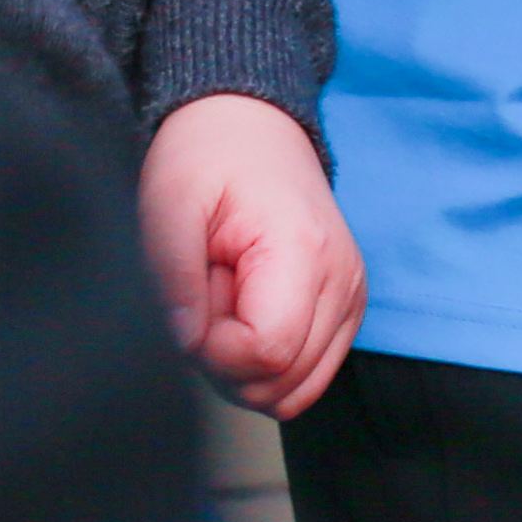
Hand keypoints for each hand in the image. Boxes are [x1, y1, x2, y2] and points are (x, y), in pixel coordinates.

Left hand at [140, 92, 362, 416]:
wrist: (253, 129)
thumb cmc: (210, 159)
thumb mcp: (169, 205)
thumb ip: (173, 277)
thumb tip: (184, 343)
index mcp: (305, 252)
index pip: (266, 353)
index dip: (212, 350)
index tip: (193, 305)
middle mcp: (344, 281)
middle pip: (284, 383)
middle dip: (226, 363)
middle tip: (206, 302)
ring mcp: (351, 298)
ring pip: (297, 391)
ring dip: (245, 368)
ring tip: (225, 307)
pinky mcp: (345, 309)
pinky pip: (306, 376)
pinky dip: (267, 364)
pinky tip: (245, 316)